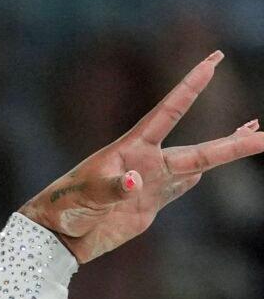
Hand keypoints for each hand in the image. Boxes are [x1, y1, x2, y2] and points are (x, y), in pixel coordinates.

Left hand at [21, 50, 263, 263]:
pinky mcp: (148, 206)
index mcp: (131, 149)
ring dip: (226, 152)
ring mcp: (150, 184)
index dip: (190, 86)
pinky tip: (208, 172)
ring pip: (197, 165)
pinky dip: (198, 179)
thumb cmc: (63, 207)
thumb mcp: (84, 194)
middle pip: (198, 150)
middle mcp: (146, 163)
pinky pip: (179, 189)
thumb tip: (137, 183)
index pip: (168, 111)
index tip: (213, 60)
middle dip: (231, 142)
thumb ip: (110, 187)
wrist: (55, 238)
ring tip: (257, 137)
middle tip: (262, 130)